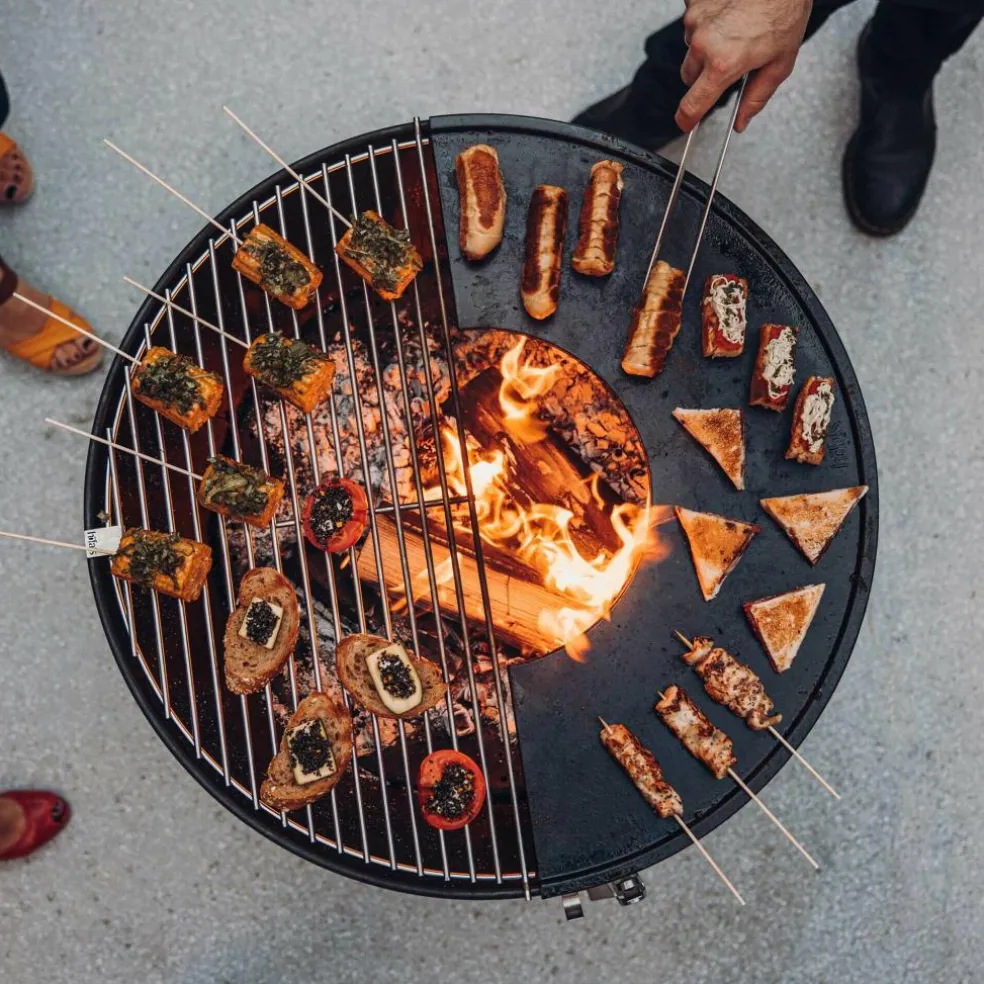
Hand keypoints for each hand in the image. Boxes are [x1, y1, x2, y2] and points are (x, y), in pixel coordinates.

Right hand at [676, 0, 812, 132]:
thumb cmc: (785, 11)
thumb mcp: (780, 63)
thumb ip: (757, 97)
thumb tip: (742, 120)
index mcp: (722, 64)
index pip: (692, 105)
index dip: (687, 119)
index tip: (686, 123)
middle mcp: (703, 43)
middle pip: (689, 76)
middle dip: (703, 76)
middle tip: (728, 63)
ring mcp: (695, 20)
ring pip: (691, 47)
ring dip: (706, 46)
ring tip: (733, 31)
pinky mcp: (694, 1)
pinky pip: (694, 21)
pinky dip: (707, 22)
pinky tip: (727, 15)